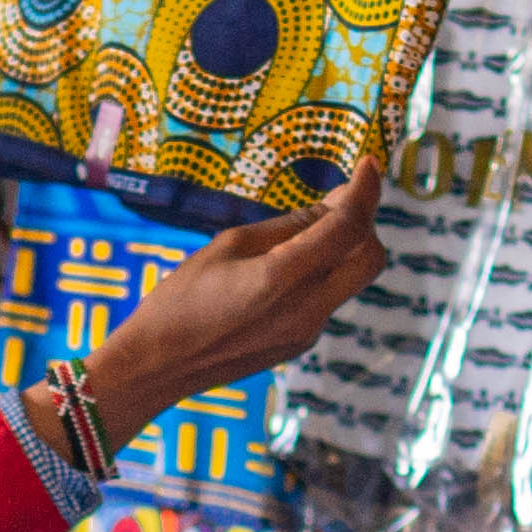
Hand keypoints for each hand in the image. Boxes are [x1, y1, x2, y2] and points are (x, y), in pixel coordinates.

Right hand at [82, 163, 393, 449]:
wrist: (159, 367)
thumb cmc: (181, 299)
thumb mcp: (228, 246)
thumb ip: (287, 227)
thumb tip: (331, 207)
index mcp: (283, 277)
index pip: (349, 228)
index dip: (365, 190)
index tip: (368, 164)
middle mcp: (308, 308)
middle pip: (371, 258)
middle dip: (364, 222)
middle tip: (336, 199)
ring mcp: (309, 331)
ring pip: (352, 279)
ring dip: (343, 248)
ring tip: (304, 229)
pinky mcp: (301, 342)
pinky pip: (328, 297)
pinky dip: (322, 272)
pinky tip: (283, 266)